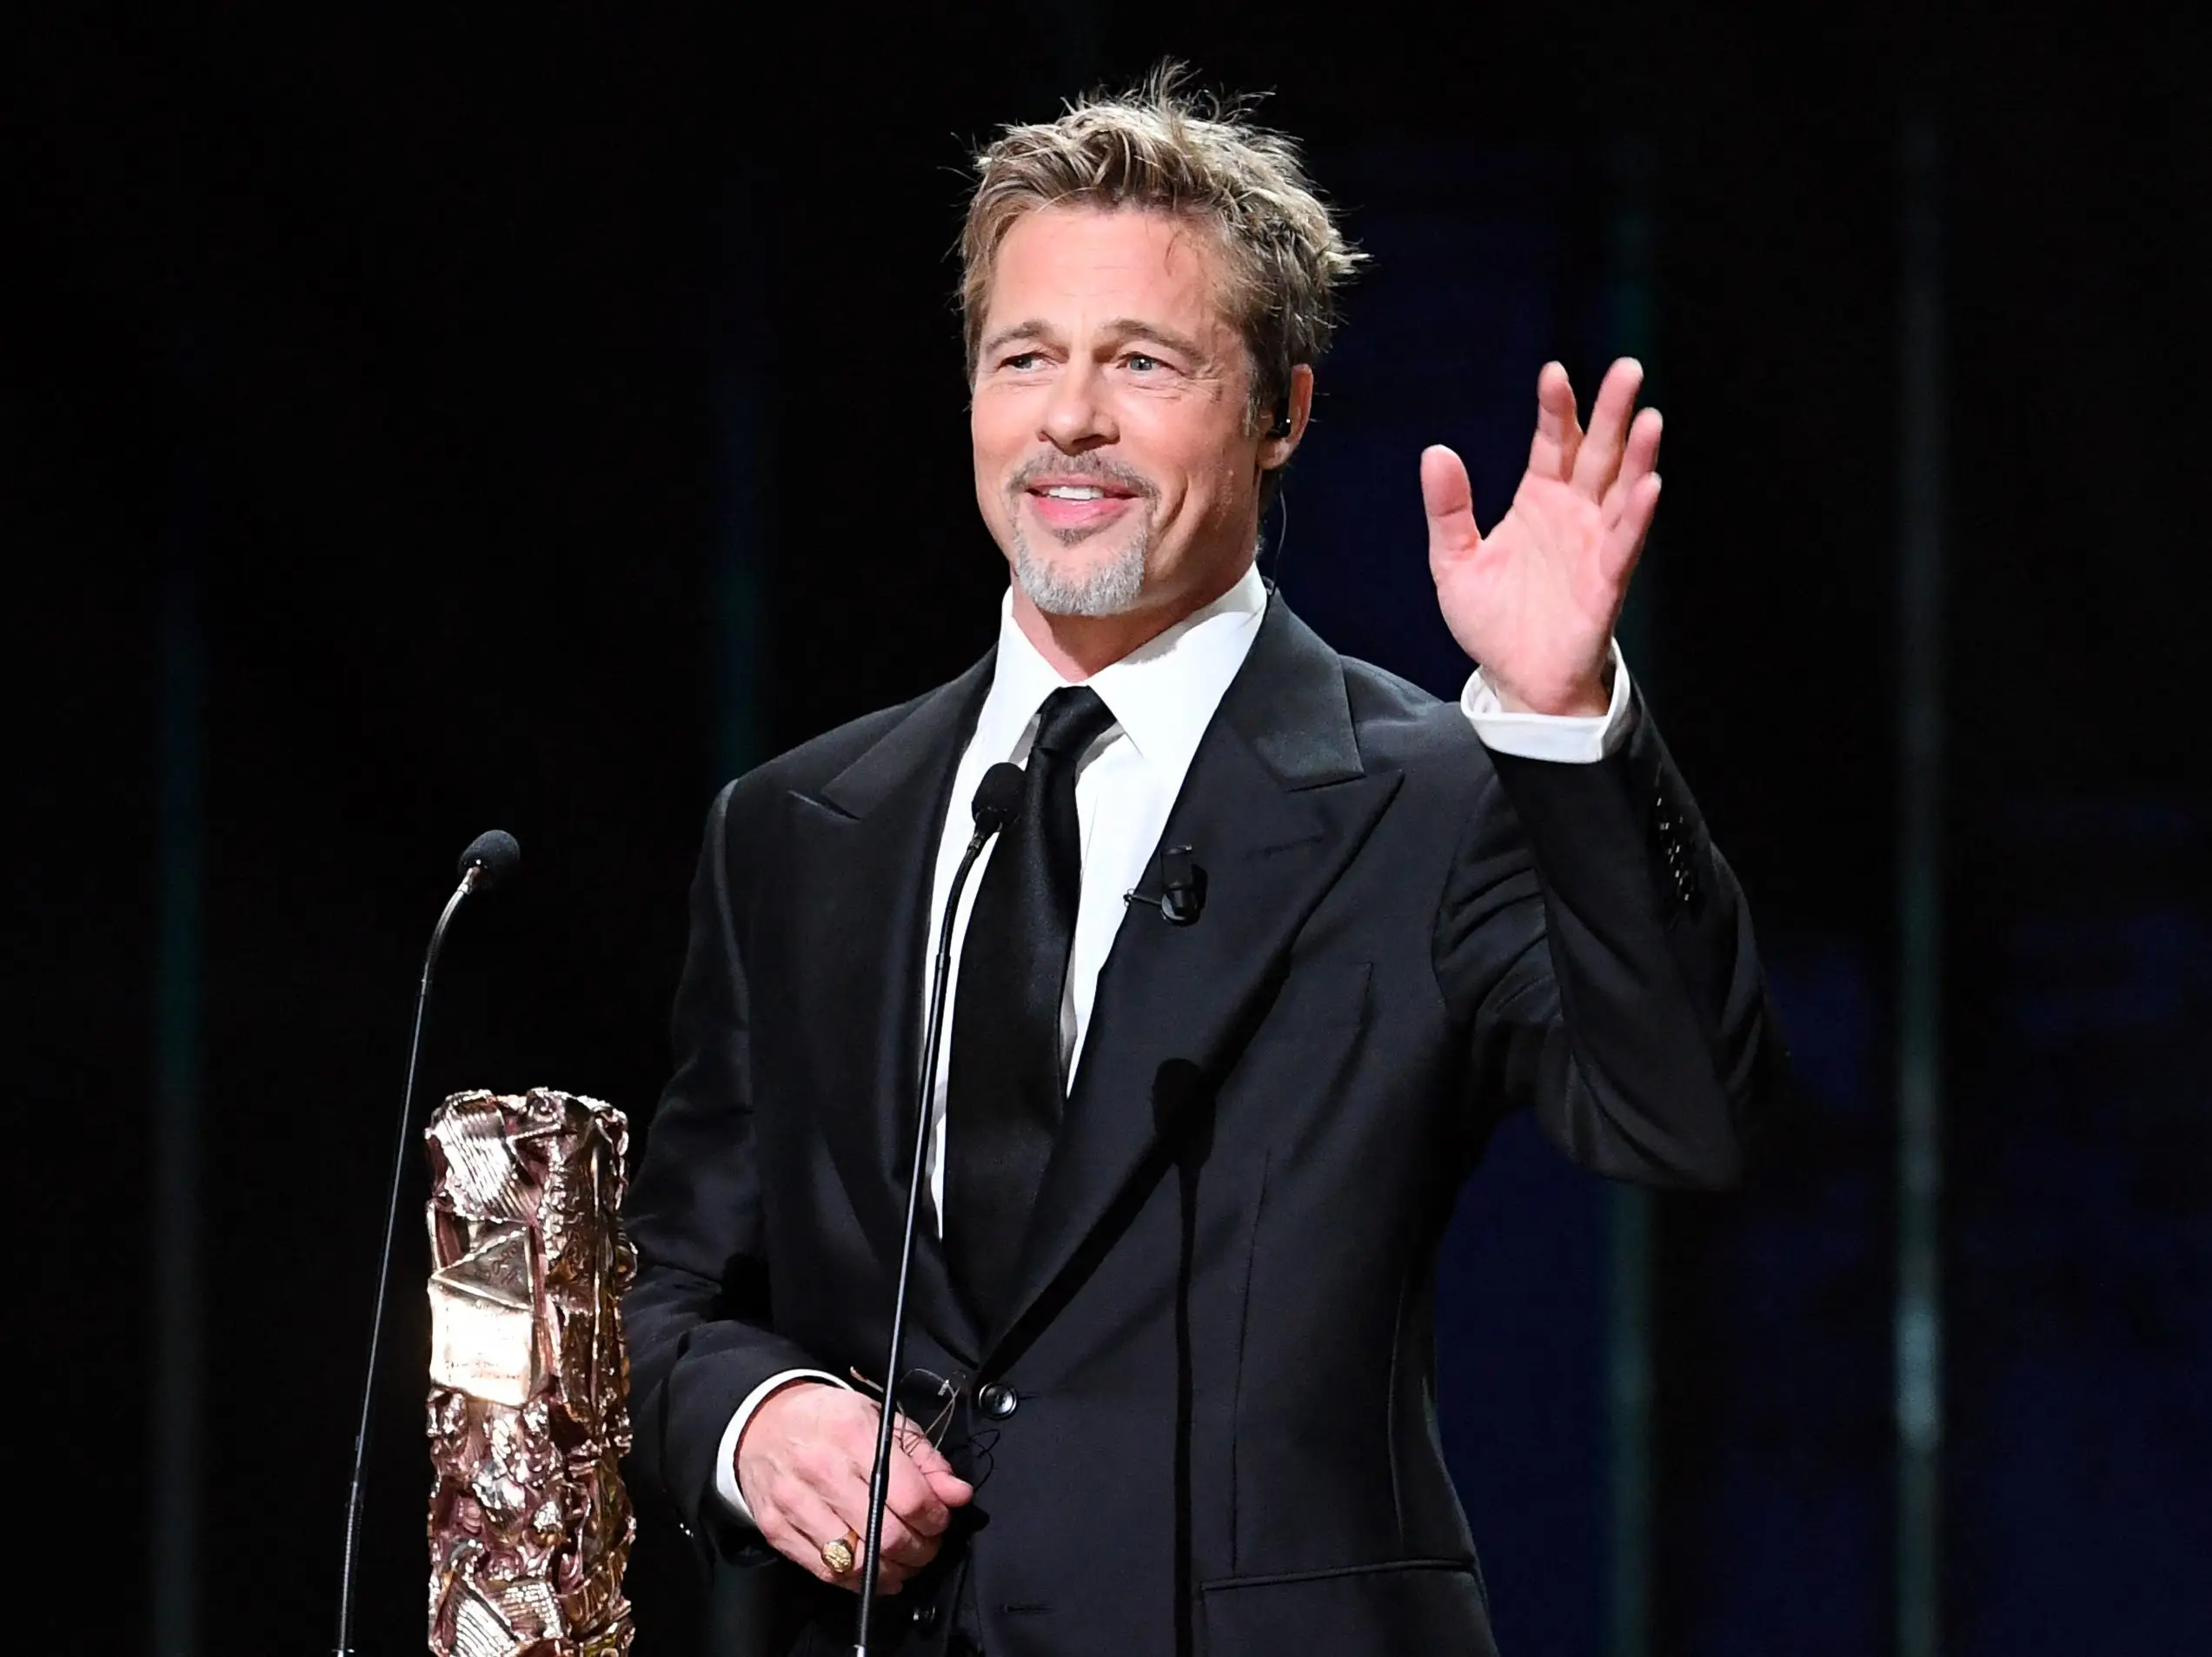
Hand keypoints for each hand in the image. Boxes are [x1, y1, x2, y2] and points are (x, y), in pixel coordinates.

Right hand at [735, 1380, 973, 1593]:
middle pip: (885, 1535)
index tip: (941, 1519)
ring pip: (856, 1562)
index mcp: (853, 1434)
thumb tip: (959, 1495)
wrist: (762, 1422)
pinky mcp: (777, 1530)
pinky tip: (875, 1572)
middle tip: (927, 1545)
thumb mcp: (881, 1420)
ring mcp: (795, 1504)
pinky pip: (826, 1572)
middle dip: (919, 1550)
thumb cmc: (830, 1421)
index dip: (935, 1517)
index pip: (909, 1496)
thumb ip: (924, 1458)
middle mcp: (822, 1470)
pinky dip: (858, 1581)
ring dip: (892, 1571)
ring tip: (904, 1562)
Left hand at [1423, 358, 1661, 715]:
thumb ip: (1447, 510)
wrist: (1514, 680)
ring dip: (1636, 456)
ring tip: (1648, 419)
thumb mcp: (1454, 560)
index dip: (1555, 409)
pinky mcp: (1606, 581)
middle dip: (1611, 412)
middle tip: (1626, 369)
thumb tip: (1435, 452)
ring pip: (1621, 490)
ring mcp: (1594, 544)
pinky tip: (1648, 486)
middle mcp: (1574, 514)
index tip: (1554, 373)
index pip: (1551, 443)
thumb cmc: (1491, 621)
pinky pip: (1625, 543)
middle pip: (1596, 453)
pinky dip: (1637, 515)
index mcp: (1538, 500)